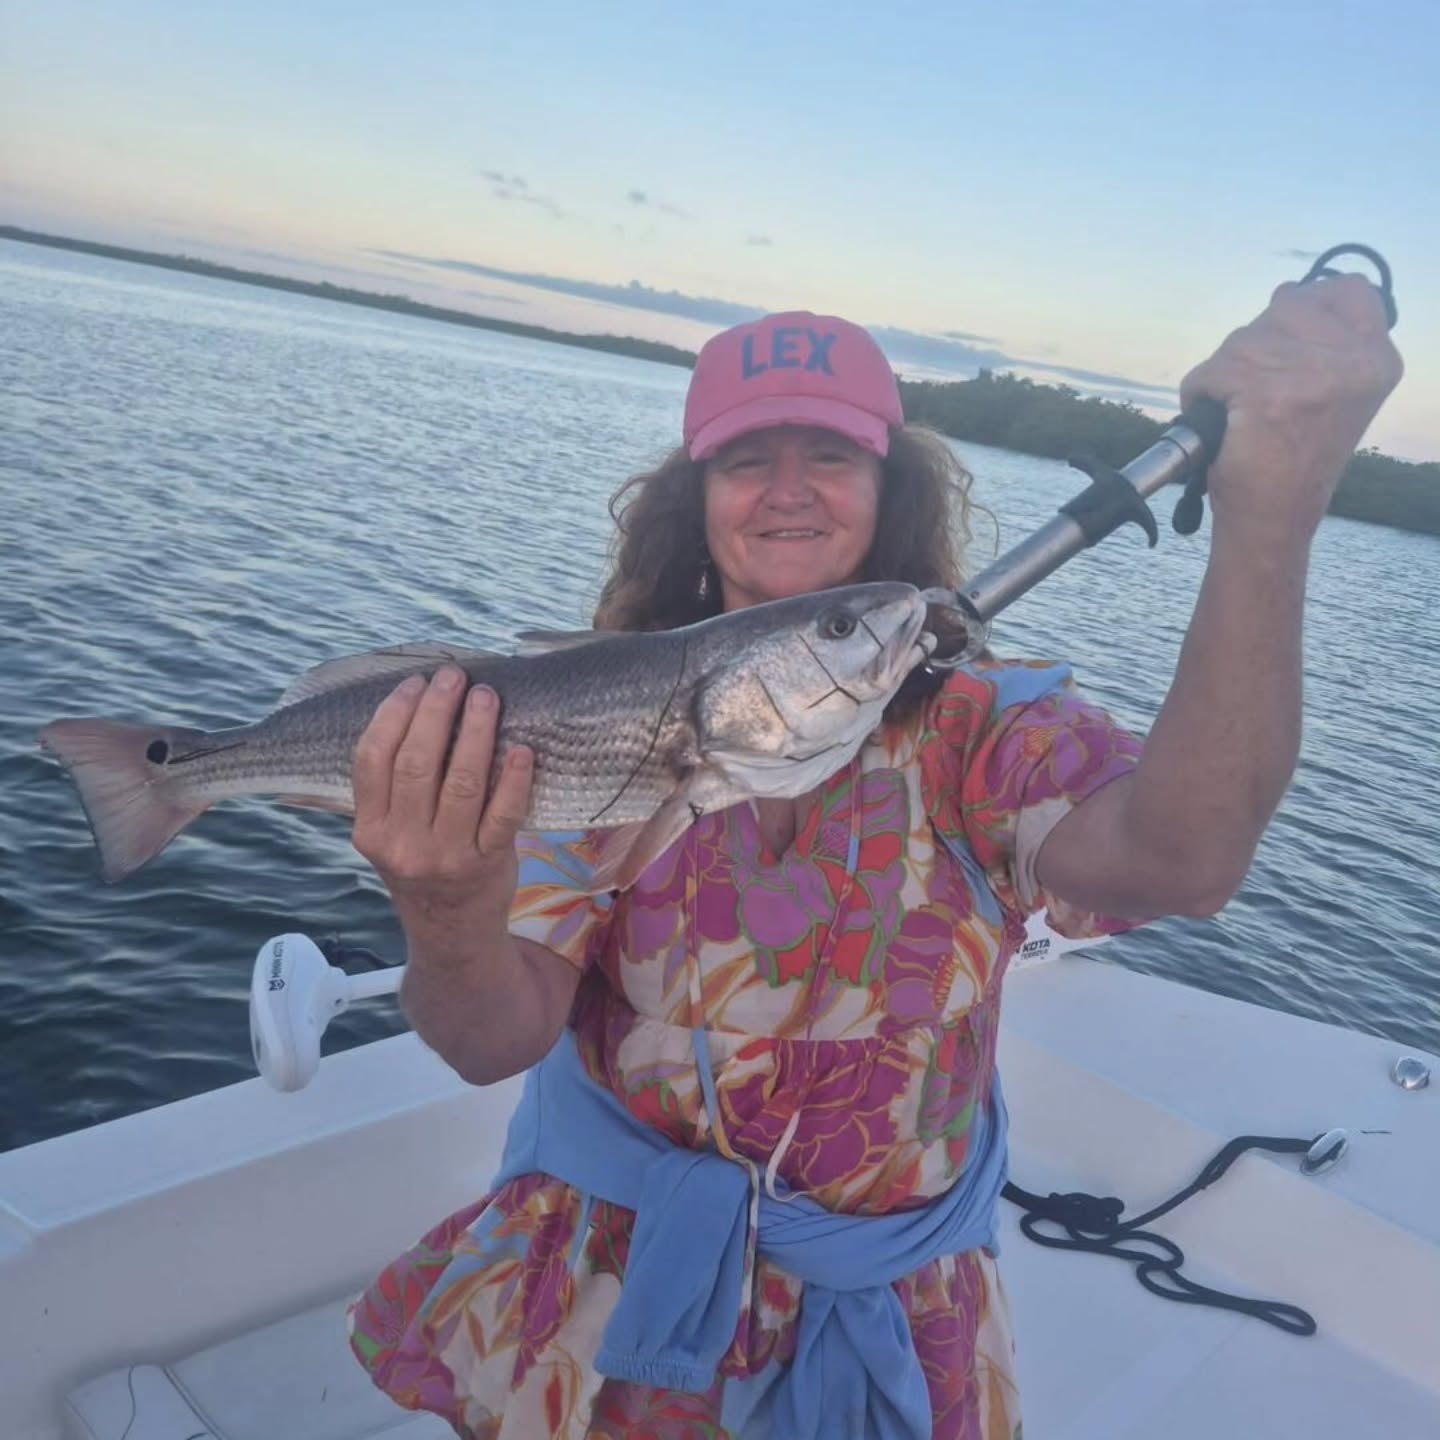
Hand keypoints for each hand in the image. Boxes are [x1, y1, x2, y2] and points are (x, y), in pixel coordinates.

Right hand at [351, 666, 533, 939]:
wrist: (452, 930)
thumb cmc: (423, 864)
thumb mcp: (389, 835)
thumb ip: (392, 787)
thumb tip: (420, 707)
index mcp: (370, 830)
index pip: (372, 760)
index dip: (393, 715)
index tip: (415, 683)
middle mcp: (403, 844)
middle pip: (416, 763)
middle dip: (436, 711)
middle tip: (454, 677)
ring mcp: (446, 855)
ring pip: (460, 782)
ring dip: (476, 732)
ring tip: (486, 697)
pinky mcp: (487, 862)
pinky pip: (503, 814)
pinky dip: (513, 779)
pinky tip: (521, 750)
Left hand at [1180, 272, 1403, 543]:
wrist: (1274, 523)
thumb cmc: (1292, 461)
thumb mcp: (1334, 392)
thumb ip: (1324, 344)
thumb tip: (1286, 294)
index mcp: (1377, 360)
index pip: (1346, 288)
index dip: (1303, 306)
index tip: (1285, 343)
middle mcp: (1354, 363)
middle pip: (1283, 307)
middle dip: (1255, 346)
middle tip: (1258, 396)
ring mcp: (1313, 376)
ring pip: (1241, 339)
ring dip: (1225, 374)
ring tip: (1241, 416)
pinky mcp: (1268, 394)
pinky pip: (1211, 372)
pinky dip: (1200, 396)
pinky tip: (1220, 425)